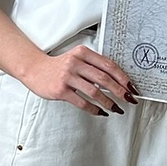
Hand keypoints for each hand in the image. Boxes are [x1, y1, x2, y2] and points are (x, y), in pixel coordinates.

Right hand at [23, 45, 137, 116]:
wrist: (35, 70)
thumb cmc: (60, 66)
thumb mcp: (77, 59)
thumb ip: (94, 66)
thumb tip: (117, 80)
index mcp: (83, 53)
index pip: (109, 65)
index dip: (123, 77)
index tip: (131, 87)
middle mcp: (76, 63)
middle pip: (104, 79)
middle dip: (120, 91)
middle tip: (129, 99)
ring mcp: (67, 76)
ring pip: (95, 92)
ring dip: (109, 102)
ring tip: (117, 108)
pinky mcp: (61, 90)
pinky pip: (82, 102)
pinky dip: (94, 109)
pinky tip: (101, 112)